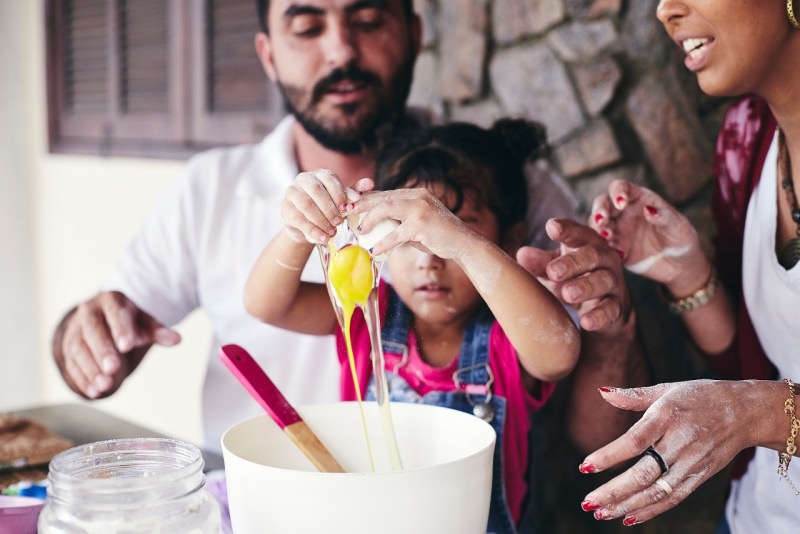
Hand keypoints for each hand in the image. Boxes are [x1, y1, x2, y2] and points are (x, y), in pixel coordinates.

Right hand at [53, 291, 179, 397]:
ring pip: (79, 350)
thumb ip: (158, 331)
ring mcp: (75, 331)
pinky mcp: (67, 349)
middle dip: (102, 351)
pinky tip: (94, 392)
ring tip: (104, 385)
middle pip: (93, 332)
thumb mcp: (145, 323)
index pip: (115, 314)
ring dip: (91, 369)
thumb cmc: (129, 323)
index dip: (120, 329)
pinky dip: (83, 379)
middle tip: (113, 368)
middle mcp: (89, 313)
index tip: (128, 345)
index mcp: (111, 301)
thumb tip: (177, 339)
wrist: (102, 321)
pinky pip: (72, 364)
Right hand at [282, 170, 373, 243]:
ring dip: (321, 220)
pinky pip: (298, 219)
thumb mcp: (342, 200)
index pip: (329, 179)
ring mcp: (292, 193)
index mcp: (320, 174)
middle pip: (316, 191)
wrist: (307, 223)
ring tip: (332, 233)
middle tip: (340, 222)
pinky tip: (322, 238)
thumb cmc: (327, 208)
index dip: (339, 193)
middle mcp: (304, 179)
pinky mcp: (285, 209)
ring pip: (306, 205)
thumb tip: (370, 183)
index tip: (347, 208)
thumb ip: (355, 192)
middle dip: (330, 208)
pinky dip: (312, 230)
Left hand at [351, 188, 471, 259]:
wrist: (462, 243)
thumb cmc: (438, 236)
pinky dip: (384, 242)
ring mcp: (420, 209)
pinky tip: (375, 250)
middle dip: (363, 204)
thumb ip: (399, 222)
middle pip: (384, 197)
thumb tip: (377, 227)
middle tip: (348, 212)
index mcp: (416, 194)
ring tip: (361, 230)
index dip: (368, 198)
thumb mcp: (416, 225)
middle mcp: (417, 197)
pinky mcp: (422, 224)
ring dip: (371, 219)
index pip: (387, 193)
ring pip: (387, 209)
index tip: (353, 205)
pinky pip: (397, 233)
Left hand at [517, 218, 628, 333]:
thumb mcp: (556, 270)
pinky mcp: (617, 306)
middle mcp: (604, 259)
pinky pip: (610, 310)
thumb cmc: (574, 279)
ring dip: (585, 287)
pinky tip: (585, 321)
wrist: (605, 309)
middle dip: (573, 263)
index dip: (567, 230)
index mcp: (586, 244)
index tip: (552, 227)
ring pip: (603, 281)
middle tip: (553, 272)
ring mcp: (613, 282)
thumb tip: (522, 254)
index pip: (578, 233)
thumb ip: (541, 263)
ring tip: (567, 294)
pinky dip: (599, 316)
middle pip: (592, 255)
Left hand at [578, 380, 760, 524]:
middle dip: (613, 491)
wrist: (745, 411)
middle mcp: (680, 442)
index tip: (585, 467)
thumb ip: (633, 395)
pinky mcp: (700, 476)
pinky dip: (651, 510)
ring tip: (600, 512)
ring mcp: (692, 462)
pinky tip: (628, 517)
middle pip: (644, 472)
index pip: (634, 441)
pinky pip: (674, 498)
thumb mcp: (667, 389)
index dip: (609, 456)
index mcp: (667, 416)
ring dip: (626, 505)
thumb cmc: (700, 396)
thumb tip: (602, 392)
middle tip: (587, 502)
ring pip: (657, 491)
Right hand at [590, 179, 705, 286]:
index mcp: (639, 199)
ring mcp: (617, 230)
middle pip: (603, 203)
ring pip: (597, 224)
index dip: (617, 192)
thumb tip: (648, 209)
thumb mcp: (679, 226)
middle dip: (599, 210)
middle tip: (601, 220)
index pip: (621, 187)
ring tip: (607, 238)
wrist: (679, 265)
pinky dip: (605, 248)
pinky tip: (619, 254)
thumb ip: (664, 216)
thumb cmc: (681, 239)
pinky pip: (603, 246)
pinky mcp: (614, 248)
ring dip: (598, 229)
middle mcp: (624, 212)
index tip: (621, 202)